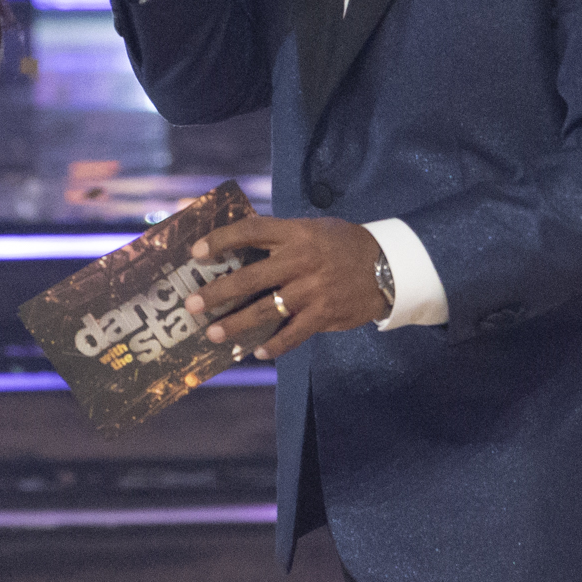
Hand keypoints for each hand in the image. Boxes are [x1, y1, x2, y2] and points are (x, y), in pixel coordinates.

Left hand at [188, 213, 388, 359]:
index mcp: (297, 233)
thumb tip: (237, 250)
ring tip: (214, 335)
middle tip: (192, 305)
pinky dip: (274, 345)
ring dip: (236, 325)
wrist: (389, 267)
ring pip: (266, 311)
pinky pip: (293, 335)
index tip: (196, 252)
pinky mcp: (324, 314)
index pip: (252, 231)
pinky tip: (256, 352)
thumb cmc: (343, 246)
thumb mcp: (314, 230)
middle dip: (218, 293)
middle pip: (251, 277)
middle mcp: (302, 260)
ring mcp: (313, 290)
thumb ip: (281, 238)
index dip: (221, 240)